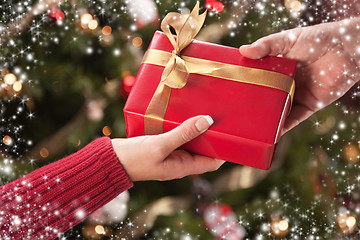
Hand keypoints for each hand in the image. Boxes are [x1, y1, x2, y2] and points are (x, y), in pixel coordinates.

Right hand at [111, 115, 223, 180]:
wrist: (111, 160)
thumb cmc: (135, 158)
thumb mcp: (161, 145)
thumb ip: (183, 133)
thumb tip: (207, 121)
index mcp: (182, 167)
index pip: (211, 163)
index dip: (224, 151)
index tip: (232, 135)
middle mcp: (179, 162)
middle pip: (202, 150)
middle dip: (211, 136)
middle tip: (219, 118)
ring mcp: (170, 154)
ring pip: (190, 142)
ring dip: (196, 130)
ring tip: (205, 112)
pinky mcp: (161, 145)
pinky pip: (177, 136)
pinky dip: (183, 127)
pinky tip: (184, 114)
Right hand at [239, 18, 359, 132]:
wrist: (347, 49)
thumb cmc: (317, 39)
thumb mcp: (287, 39)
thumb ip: (266, 46)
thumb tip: (242, 51)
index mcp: (277, 67)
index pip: (257, 78)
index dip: (245, 85)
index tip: (229, 91)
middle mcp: (285, 83)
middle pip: (266, 97)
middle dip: (253, 105)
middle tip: (235, 113)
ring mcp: (296, 95)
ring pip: (278, 111)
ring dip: (266, 120)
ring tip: (250, 128)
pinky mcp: (309, 105)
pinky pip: (294, 119)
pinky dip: (284, 127)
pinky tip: (272, 134)